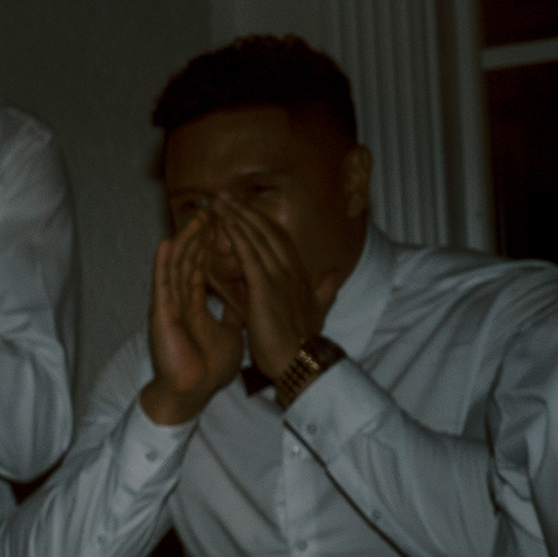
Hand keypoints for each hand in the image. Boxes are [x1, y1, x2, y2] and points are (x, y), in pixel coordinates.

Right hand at [136, 222, 242, 425]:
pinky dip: (163, 263)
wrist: (194, 392)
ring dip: (184, 241)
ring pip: (176, 266)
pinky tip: (165, 242)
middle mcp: (180, 301)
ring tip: (195, 218)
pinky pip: (162, 284)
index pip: (204, 267)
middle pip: (189, 261)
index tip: (225, 224)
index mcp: (195, 305)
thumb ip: (232, 312)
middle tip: (212, 210)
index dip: (214, 246)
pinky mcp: (161, 314)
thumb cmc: (208, 369)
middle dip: (200, 236)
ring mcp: (169, 306)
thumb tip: (242, 296)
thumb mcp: (231, 332)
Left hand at [203, 195, 326, 374]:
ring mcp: (280, 276)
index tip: (244, 209)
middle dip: (247, 211)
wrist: (300, 361)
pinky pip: (249, 254)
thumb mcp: (318, 311)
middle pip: (268, 231)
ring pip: (258, 238)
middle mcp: (291, 270)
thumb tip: (336, 275)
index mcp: (300, 275)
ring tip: (220, 201)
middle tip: (226, 195)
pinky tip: (225, 223)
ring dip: (238, 217)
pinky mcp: (265, 287)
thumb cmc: (303, 341)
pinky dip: (237, 236)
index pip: (280, 239)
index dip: (262, 222)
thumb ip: (325, 291)